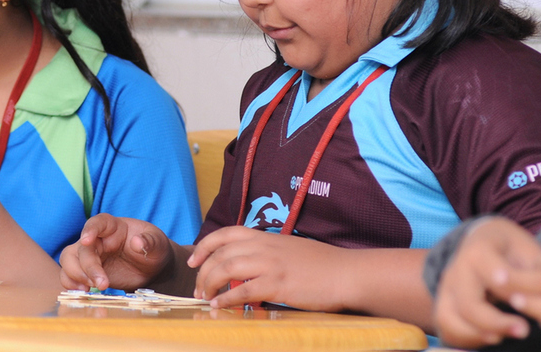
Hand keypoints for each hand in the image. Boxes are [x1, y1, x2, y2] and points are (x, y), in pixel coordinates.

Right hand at [60, 214, 174, 290]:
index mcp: (113, 227)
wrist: (151, 269)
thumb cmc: (154, 249)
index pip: (97, 222)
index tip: (87, 240)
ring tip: (90, 289)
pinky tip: (84, 293)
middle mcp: (97, 240)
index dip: (89, 230)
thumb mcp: (158, 244)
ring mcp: (90, 256)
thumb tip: (137, 242)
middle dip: (88, 267)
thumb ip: (150, 241)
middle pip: (81, 248)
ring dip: (75, 275)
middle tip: (102, 284)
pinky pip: (68, 275)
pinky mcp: (86, 272)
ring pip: (68, 259)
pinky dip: (70, 284)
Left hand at [188, 226, 350, 310]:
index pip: (226, 233)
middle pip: (221, 254)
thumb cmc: (322, 264)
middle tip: (197, 289)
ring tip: (205, 298)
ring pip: (227, 269)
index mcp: (266, 237)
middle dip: (203, 272)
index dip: (205, 246)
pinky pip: (244, 291)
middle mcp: (264, 247)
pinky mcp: (278, 284)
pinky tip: (220, 306)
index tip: (193, 261)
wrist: (346, 273)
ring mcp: (270, 264)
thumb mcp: (289, 249)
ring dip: (210, 284)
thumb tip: (249, 264)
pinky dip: (227, 299)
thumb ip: (267, 253)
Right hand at [433, 218, 540, 347]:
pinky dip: (465, 338)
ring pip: (449, 317)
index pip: (486, 267)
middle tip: (524, 330)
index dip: (502, 282)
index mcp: (479, 250)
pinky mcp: (445, 305)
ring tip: (502, 338)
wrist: (485, 243)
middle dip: (494, 321)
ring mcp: (447, 288)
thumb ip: (538, 273)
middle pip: (467, 302)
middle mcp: (457, 269)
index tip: (519, 298)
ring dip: (476, 333)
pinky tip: (490, 338)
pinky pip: (446, 327)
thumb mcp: (527, 250)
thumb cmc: (512, 251)